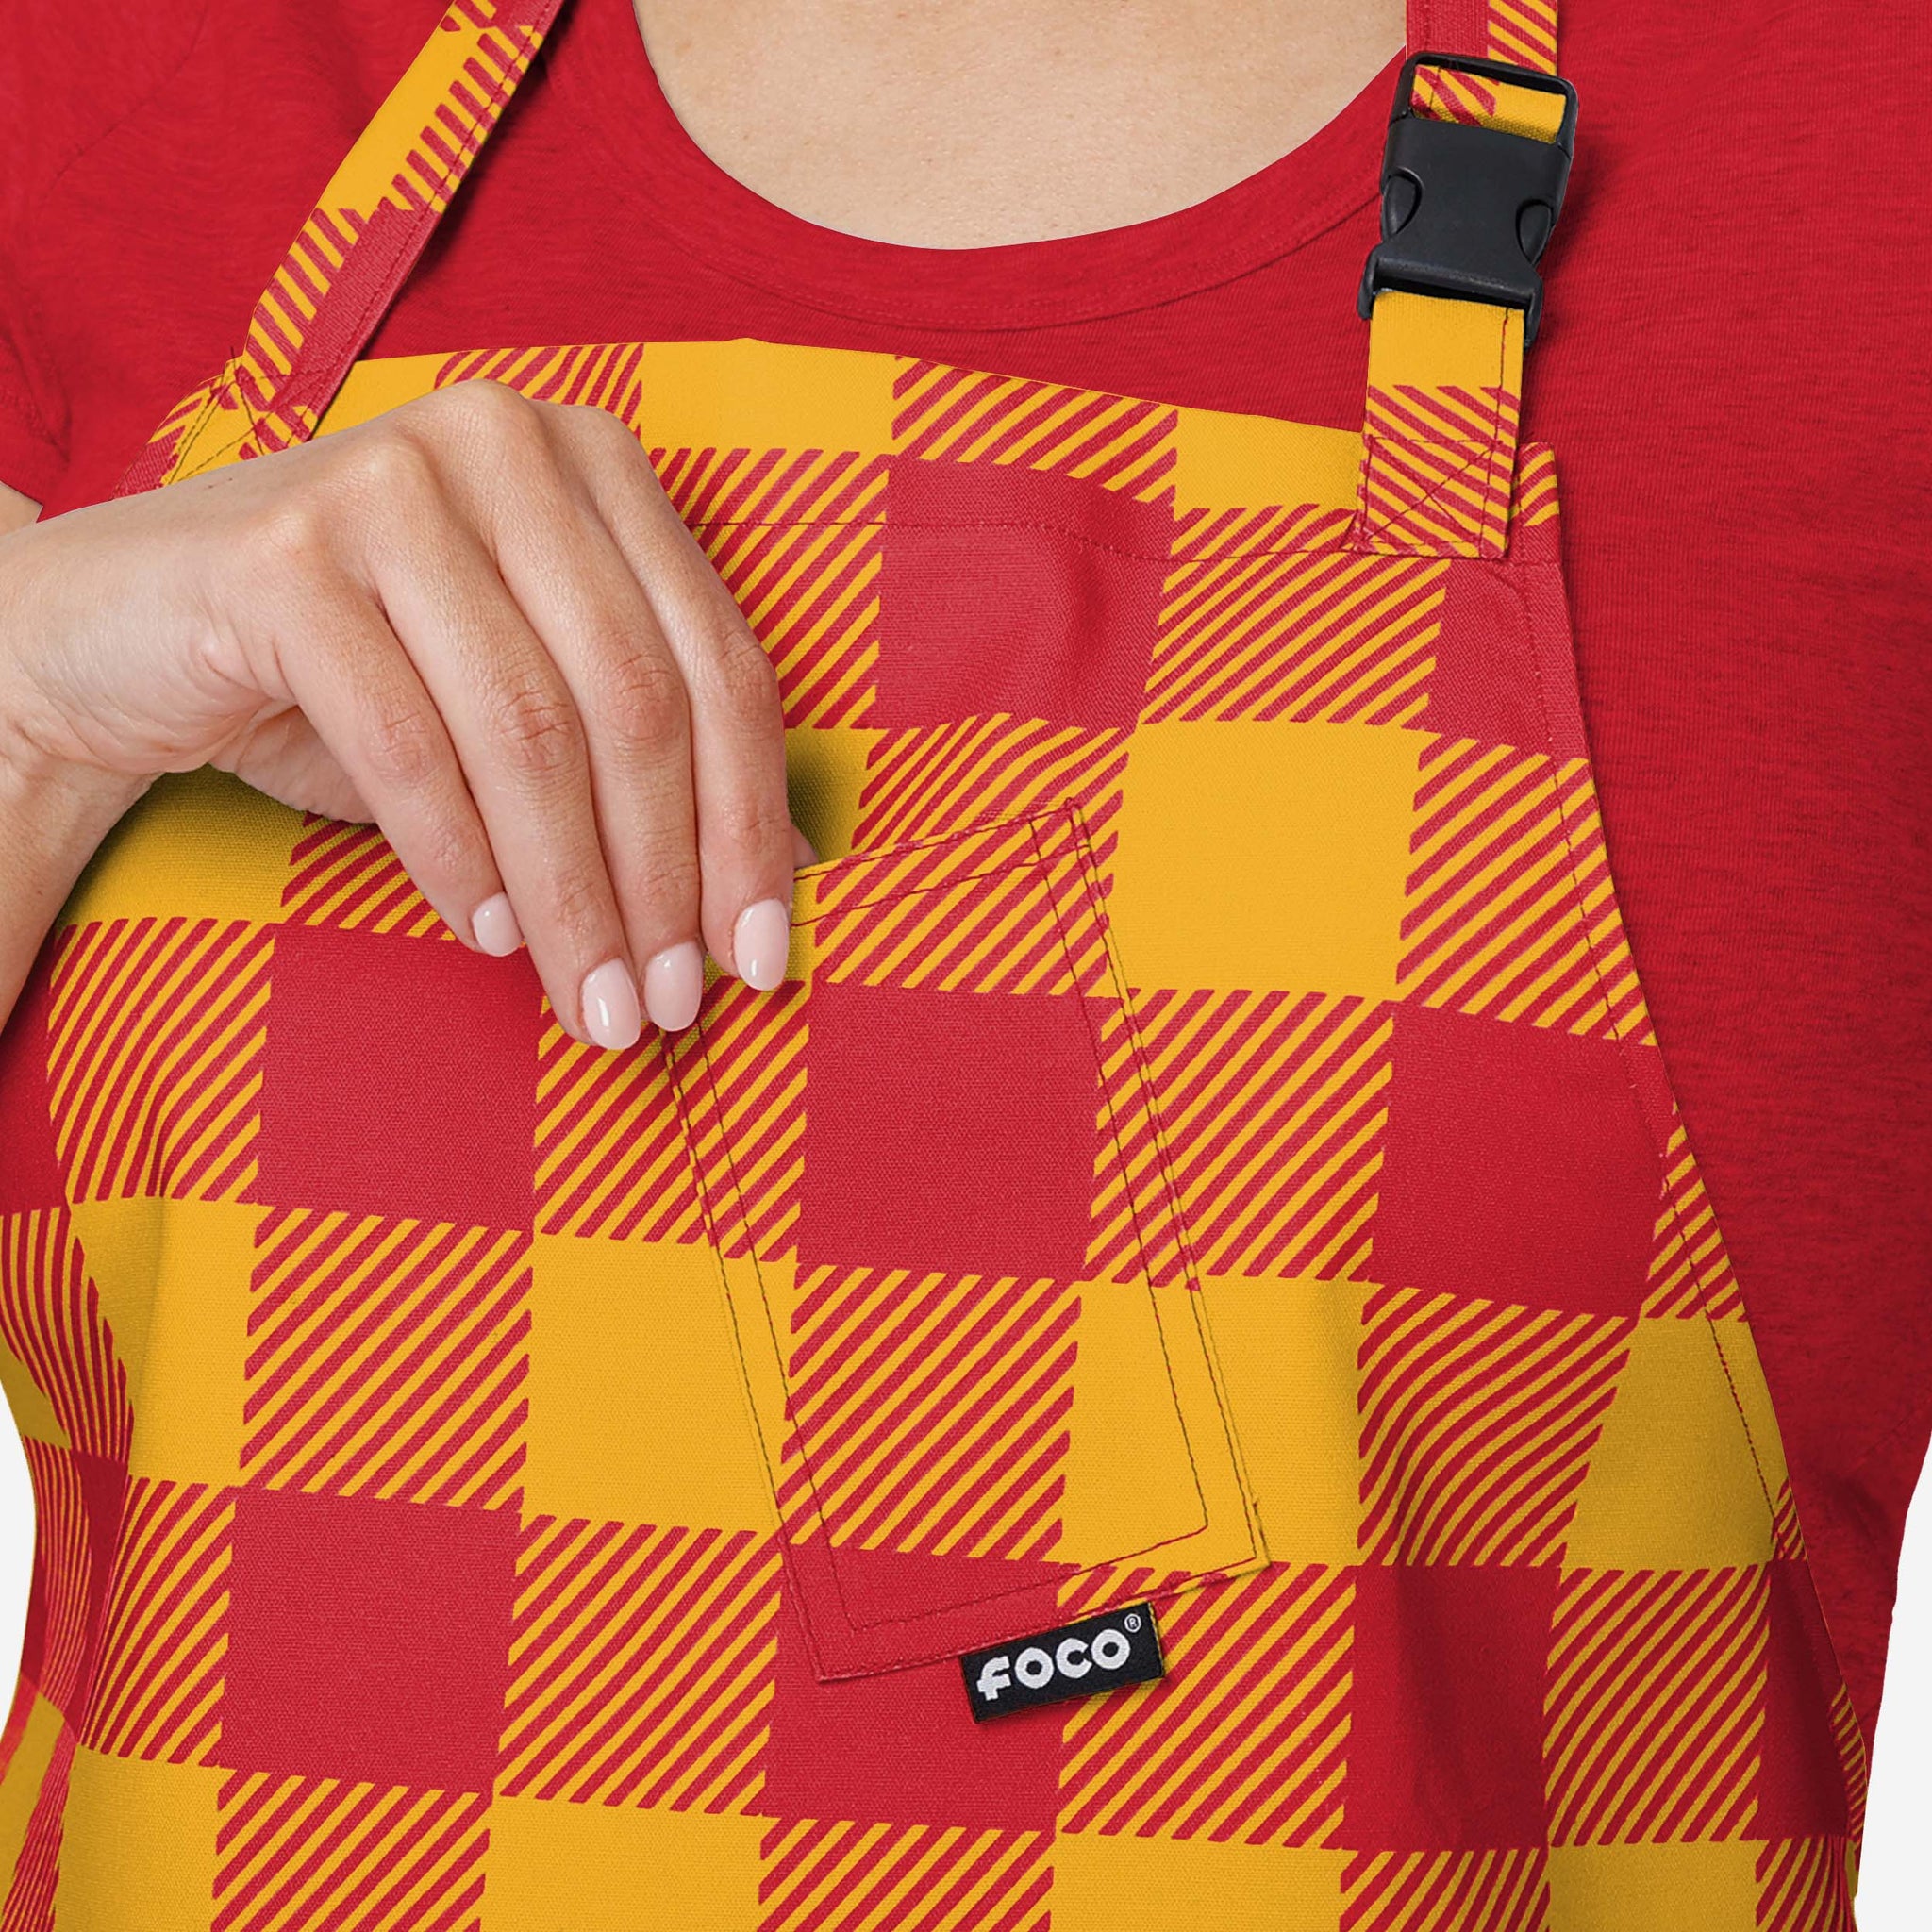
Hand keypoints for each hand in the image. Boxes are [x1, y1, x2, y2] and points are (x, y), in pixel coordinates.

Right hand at [0, 382, 803, 1045]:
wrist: (130, 635)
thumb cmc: (367, 675)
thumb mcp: (533, 708)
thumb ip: (658, 762)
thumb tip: (797, 873)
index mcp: (598, 464)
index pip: (720, 665)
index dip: (751, 825)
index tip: (757, 962)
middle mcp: (508, 442)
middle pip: (638, 700)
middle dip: (664, 880)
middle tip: (666, 1006)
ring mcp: (390, 480)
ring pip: (530, 729)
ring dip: (572, 894)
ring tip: (590, 1001)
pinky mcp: (282, 552)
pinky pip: (408, 744)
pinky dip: (460, 861)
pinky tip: (491, 937)